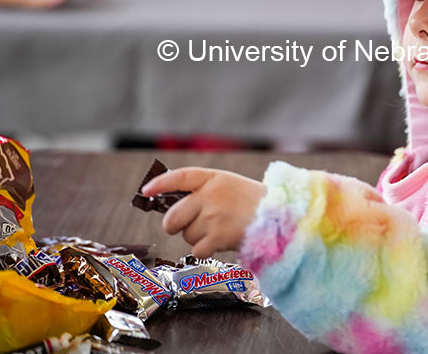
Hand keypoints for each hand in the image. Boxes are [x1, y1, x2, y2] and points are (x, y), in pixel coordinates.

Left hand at [142, 167, 266, 257]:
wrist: (282, 218)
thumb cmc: (253, 203)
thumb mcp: (230, 186)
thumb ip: (203, 191)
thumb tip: (173, 206)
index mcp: (214, 178)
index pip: (180, 178)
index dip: (160, 184)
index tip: (146, 191)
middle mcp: (211, 195)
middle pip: (173, 216)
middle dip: (174, 225)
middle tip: (185, 226)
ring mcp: (214, 216)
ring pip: (186, 235)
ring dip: (198, 237)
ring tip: (220, 230)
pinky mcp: (218, 236)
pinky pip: (197, 249)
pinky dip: (205, 250)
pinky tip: (221, 242)